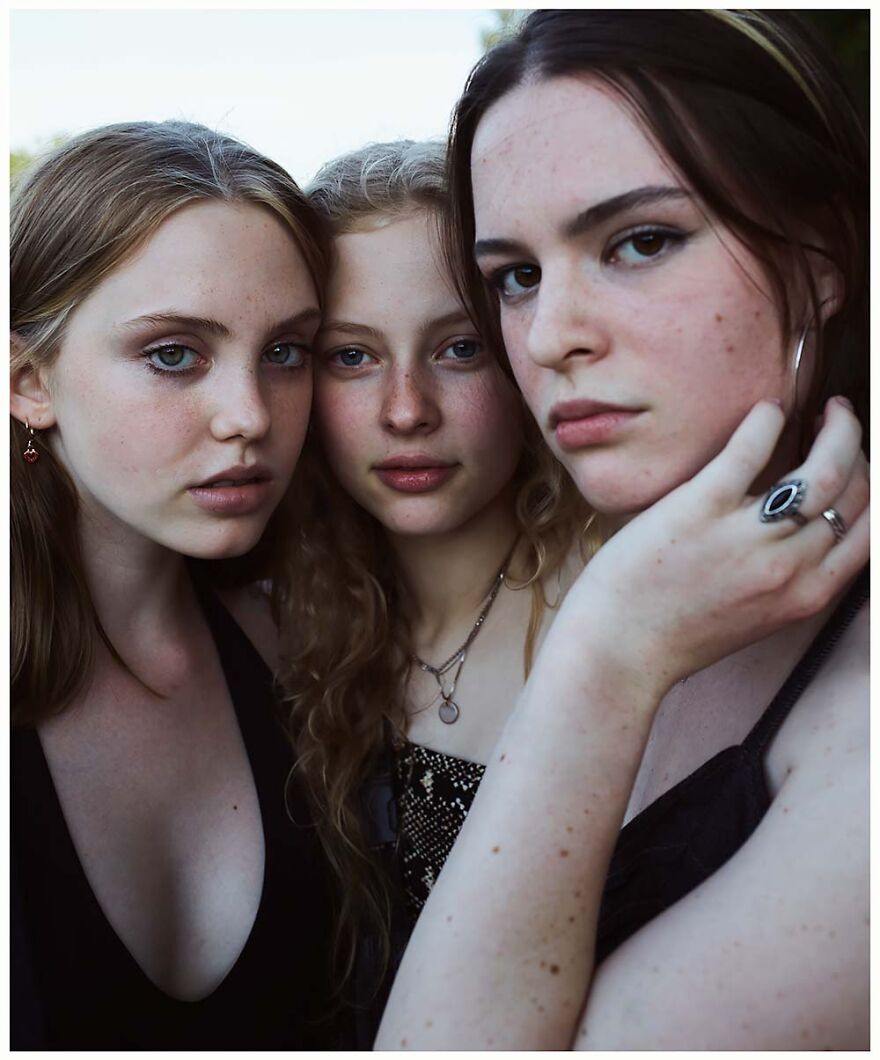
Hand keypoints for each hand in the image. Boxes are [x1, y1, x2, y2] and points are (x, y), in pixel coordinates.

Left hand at [562, 397, 868, 695]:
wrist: (619, 649)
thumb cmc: (678, 635)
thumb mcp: (758, 618)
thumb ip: (791, 579)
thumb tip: (809, 531)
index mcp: (807, 596)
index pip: (870, 528)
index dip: (872, 484)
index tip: (862, 459)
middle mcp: (788, 568)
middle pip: (853, 493)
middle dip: (859, 449)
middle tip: (844, 422)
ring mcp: (745, 539)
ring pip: (820, 471)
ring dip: (837, 430)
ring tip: (827, 409)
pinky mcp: (699, 510)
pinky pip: (748, 452)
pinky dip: (766, 422)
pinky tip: (767, 410)